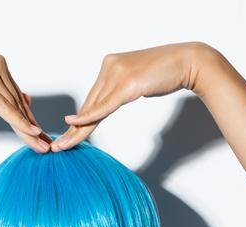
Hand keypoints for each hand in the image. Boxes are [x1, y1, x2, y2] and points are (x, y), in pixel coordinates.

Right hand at [0, 53, 50, 151]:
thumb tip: (22, 100)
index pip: (15, 94)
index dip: (28, 116)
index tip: (40, 133)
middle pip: (17, 101)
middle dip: (31, 125)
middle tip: (45, 144)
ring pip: (13, 107)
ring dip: (28, 129)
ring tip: (41, 146)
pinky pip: (5, 108)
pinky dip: (19, 122)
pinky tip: (33, 133)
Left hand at [50, 43, 211, 150]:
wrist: (187, 62)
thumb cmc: (166, 73)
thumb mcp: (137, 82)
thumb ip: (121, 91)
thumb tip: (110, 104)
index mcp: (110, 65)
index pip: (92, 98)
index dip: (80, 119)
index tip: (68, 134)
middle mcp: (109, 66)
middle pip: (89, 104)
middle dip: (74, 129)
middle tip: (59, 146)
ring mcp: (117, 73)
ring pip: (94, 108)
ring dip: (78, 130)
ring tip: (63, 146)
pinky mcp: (127, 83)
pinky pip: (104, 105)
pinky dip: (89, 118)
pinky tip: (74, 125)